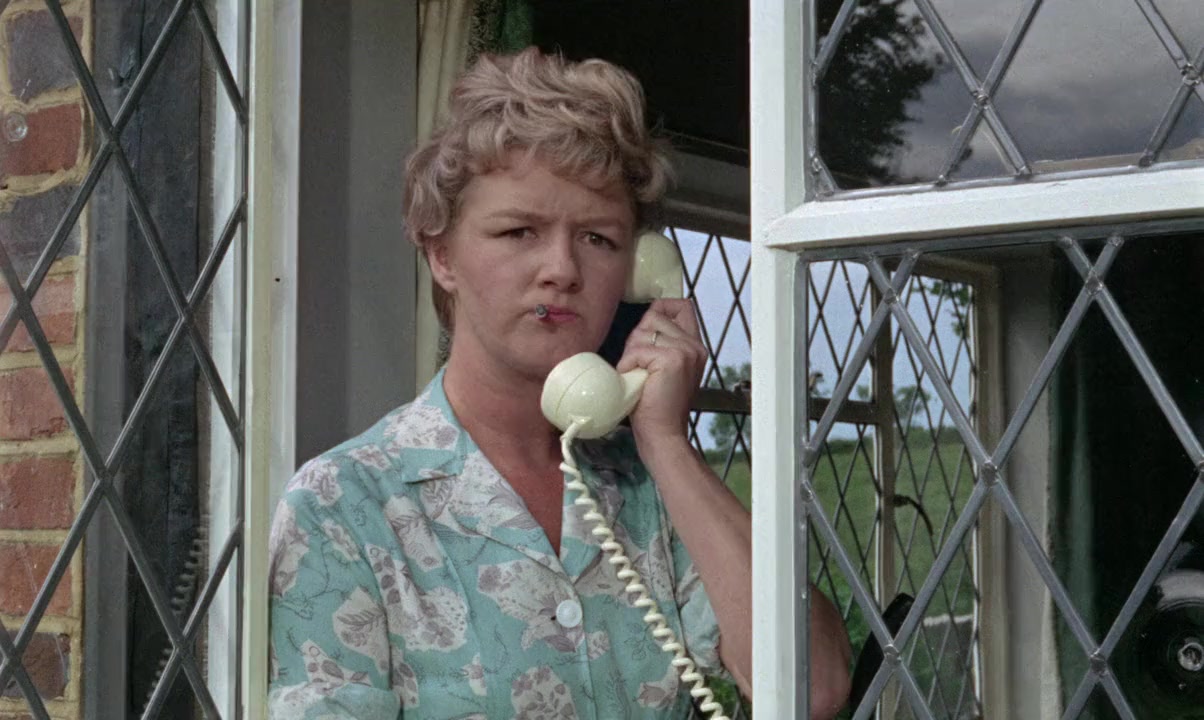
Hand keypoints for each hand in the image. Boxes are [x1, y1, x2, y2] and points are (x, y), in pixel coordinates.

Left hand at [615, 298, 707, 443]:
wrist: (663, 434)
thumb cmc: (656, 406)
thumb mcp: (664, 369)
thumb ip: (661, 346)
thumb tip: (643, 326)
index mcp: (695, 347)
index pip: (682, 306)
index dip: (661, 308)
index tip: (647, 328)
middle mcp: (694, 346)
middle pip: (655, 317)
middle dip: (638, 338)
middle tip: (638, 366)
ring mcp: (685, 351)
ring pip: (643, 332)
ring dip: (631, 354)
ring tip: (637, 376)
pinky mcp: (672, 359)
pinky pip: (637, 350)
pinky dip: (628, 365)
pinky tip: (634, 381)